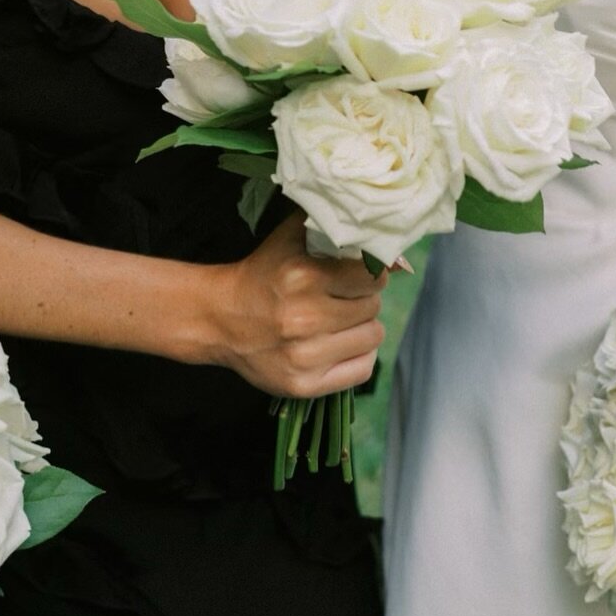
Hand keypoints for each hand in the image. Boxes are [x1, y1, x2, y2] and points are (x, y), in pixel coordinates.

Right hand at [201, 213, 386, 397]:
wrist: (221, 318)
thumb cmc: (265, 272)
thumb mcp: (294, 238)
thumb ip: (339, 230)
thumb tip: (394, 253)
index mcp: (303, 276)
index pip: (373, 276)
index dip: (368, 273)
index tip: (354, 274)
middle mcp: (304, 318)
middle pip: (373, 306)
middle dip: (363, 298)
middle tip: (341, 297)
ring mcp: (303, 356)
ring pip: (373, 336)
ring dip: (361, 326)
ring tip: (338, 320)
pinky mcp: (303, 385)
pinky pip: (363, 369)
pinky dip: (359, 355)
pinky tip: (340, 344)